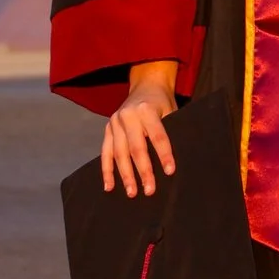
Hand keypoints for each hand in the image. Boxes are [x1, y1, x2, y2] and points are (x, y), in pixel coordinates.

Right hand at [101, 60, 179, 197]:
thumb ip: (169, 132)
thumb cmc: (162, 103)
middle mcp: (128, 115)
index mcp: (146, 110)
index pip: (157, 136)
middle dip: (143, 171)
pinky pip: (105, 152)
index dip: (164, 154)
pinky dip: (106, 170)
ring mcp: (115, 122)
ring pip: (119, 153)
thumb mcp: (170, 111)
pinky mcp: (107, 129)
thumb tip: (173, 162)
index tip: (170, 172)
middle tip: (149, 190)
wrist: (146, 86)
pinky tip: (109, 186)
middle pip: (136, 148)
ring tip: (132, 193)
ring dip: (125, 175)